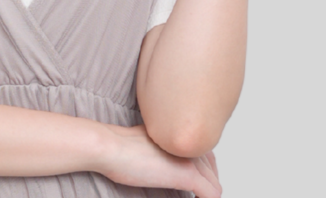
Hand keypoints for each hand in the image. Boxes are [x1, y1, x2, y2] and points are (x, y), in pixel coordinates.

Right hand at [98, 123, 221, 196]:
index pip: (205, 154)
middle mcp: (189, 144)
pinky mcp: (188, 175)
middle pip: (212, 169)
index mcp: (180, 134)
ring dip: (207, 195)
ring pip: (214, 183)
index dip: (202, 172)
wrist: (111, 146)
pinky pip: (212, 195)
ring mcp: (190, 159)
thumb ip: (163, 150)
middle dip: (206, 184)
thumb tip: (164, 164)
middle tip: (195, 195)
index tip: (195, 186)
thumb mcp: (148, 143)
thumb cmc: (120, 147)